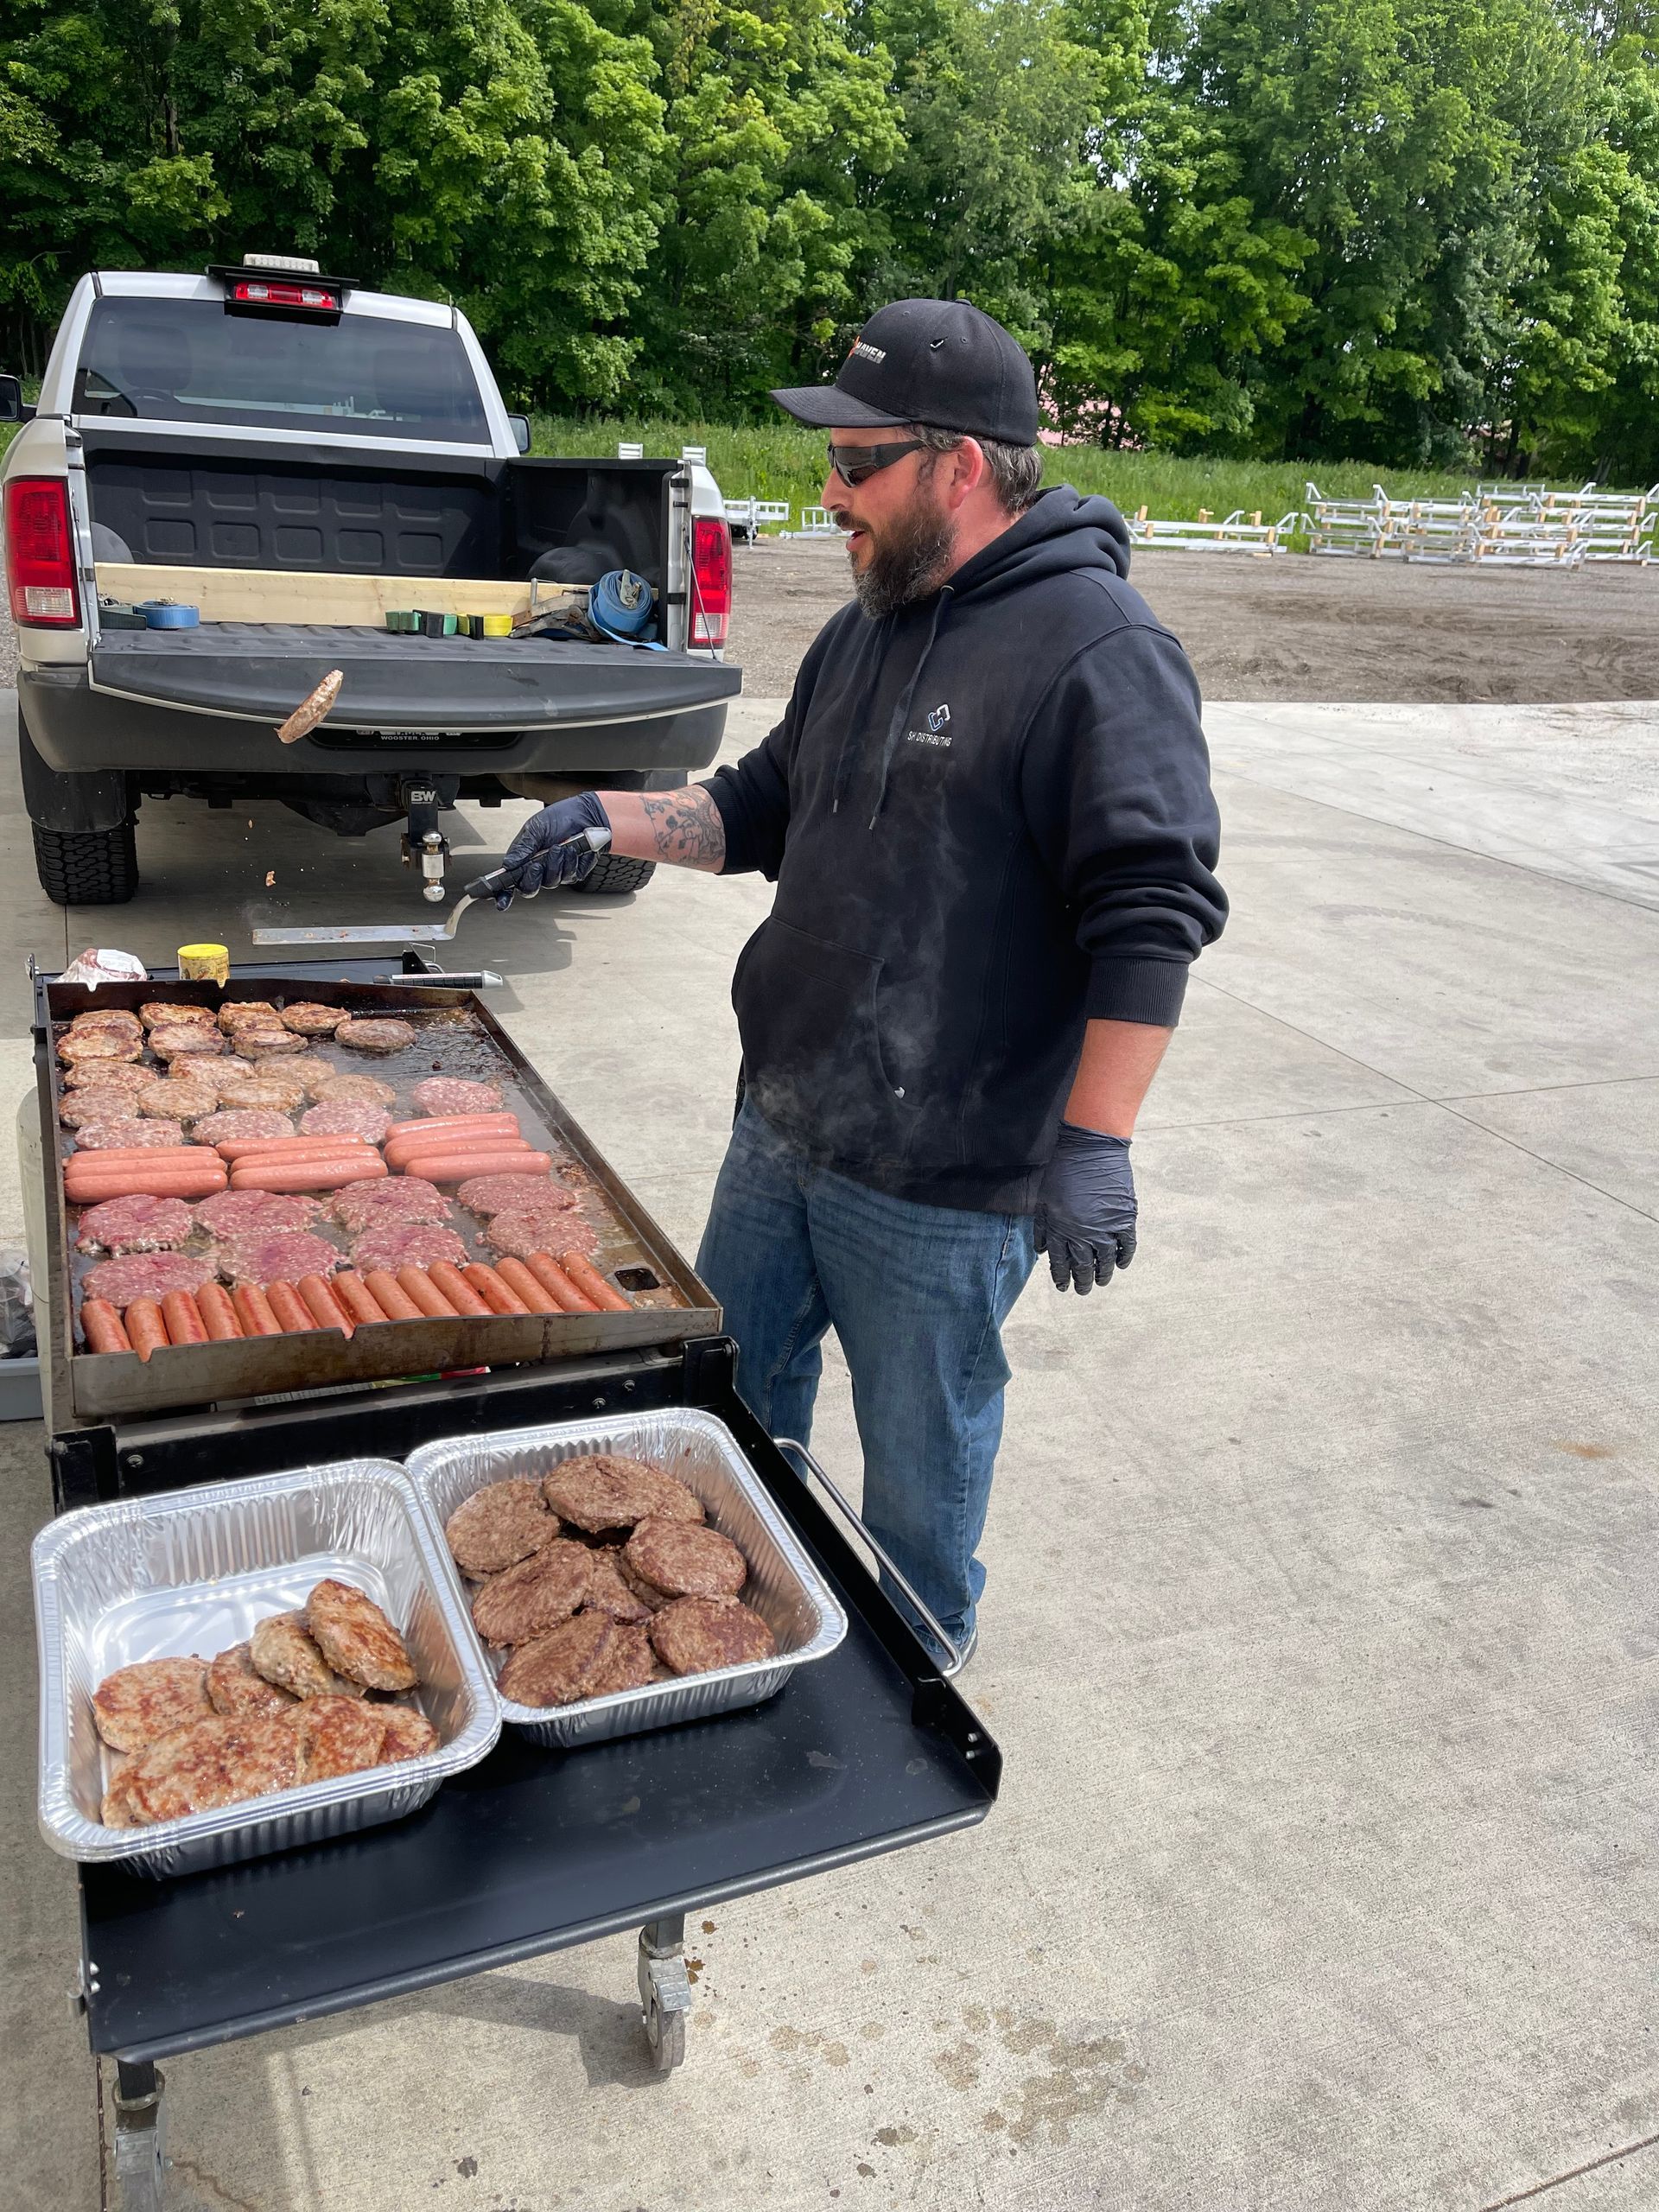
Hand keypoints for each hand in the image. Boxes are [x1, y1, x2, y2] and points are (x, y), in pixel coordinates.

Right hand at [497, 790, 609, 903]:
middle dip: (532, 878)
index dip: (503, 895)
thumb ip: (522, 848)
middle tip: (537, 865)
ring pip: (551, 882)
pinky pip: (569, 876)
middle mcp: (537, 870)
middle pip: (529, 889)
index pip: (509, 882)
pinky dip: (570, 862)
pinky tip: (572, 849)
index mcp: (522, 860)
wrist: (584, 815)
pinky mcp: (573, 873)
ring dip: (555, 865)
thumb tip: (507, 865)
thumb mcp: (535, 828)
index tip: (500, 903)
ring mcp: (555, 873)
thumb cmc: (557, 819)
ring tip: (559, 847)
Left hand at [1033, 1123, 1136, 1293]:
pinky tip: (1120, 1265)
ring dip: (1103, 1275)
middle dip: (1082, 1282)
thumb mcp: (1044, 1200)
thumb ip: (1043, 1228)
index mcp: (1060, 1229)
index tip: (1063, 1287)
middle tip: (1083, 1290)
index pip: (1060, 1263)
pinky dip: (1124, 1258)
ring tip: (1101, 1281)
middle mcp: (1083, 1233)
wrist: (1091, 1149)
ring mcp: (1106, 1227)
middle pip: (1083, 1267)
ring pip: (1105, 1261)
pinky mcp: (1124, 1218)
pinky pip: (1126, 1246)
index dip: (1061, 1278)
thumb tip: (1043, 1252)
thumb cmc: (1063, 1171)